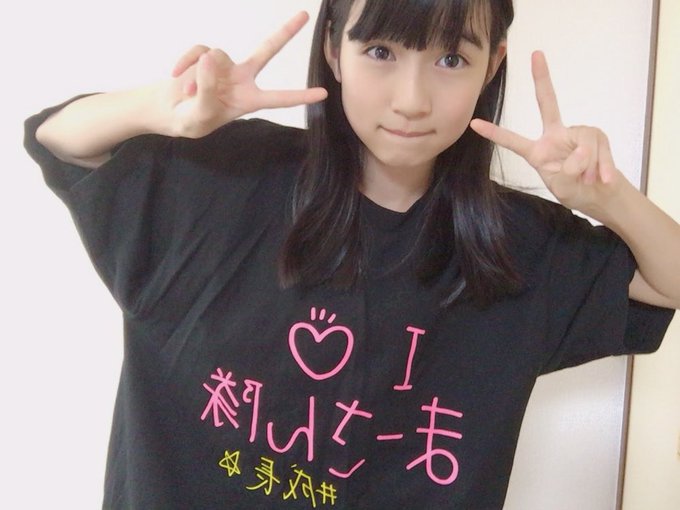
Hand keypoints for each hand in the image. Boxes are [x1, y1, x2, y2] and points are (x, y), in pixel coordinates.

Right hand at [159, 11, 327, 137]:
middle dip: (285, 32)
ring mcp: (224, 66)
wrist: (170, 111)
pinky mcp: (205, 56)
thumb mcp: (201, 113)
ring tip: (187, 92)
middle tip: (305, 15)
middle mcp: (241, 79)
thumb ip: (206, 89)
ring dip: (198, 75)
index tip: (324, 93)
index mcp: (249, 100)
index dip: (300, 96)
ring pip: (218, 55)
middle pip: (267, 50)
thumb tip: (208, 57)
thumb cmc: (192, 119)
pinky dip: (185, 62)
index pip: (279, 98)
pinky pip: (198, 51)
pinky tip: (175, 74)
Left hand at [470, 51, 623, 217]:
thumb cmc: (576, 191)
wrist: (602, 196)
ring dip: (587, 167)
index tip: (474, 123)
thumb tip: (579, 153)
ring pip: (582, 145)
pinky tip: (603, 179)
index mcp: (538, 151)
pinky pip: (598, 149)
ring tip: (589, 180)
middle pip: (547, 103)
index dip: (495, 133)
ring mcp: (577, 133)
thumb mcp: (564, 187)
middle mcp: (555, 135)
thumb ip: (567, 172)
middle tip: (536, 53)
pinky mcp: (596, 135)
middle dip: (542, 78)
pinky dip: (602, 167)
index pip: (513, 140)